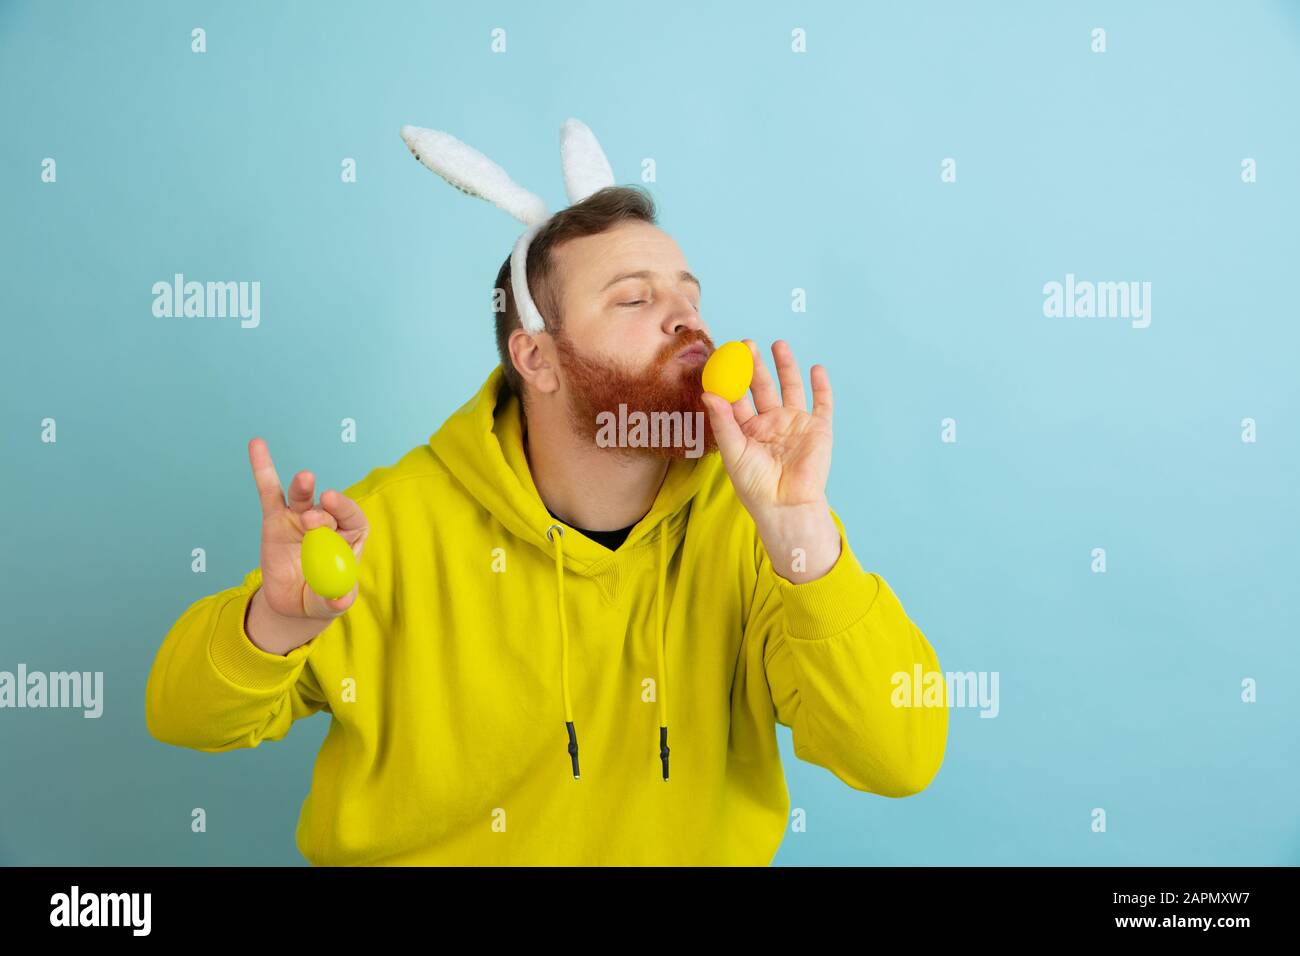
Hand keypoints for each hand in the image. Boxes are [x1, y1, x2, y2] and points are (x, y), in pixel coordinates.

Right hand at [247, 437, 368, 620]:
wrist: (293, 604)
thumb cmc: (321, 597)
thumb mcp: (331, 602)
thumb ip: (336, 598)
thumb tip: (341, 600)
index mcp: (349, 536)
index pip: (353, 519)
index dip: (345, 509)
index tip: (334, 504)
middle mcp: (327, 522)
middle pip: (327, 509)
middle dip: (322, 512)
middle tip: (312, 520)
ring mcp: (300, 517)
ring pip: (302, 497)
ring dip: (303, 487)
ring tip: (305, 479)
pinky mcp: (275, 519)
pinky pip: (269, 492)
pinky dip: (263, 468)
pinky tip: (257, 445)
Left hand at [700, 340, 839, 581]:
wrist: (786, 505)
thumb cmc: (755, 485)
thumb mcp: (733, 451)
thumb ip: (722, 421)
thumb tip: (707, 393)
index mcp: (747, 429)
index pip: (737, 397)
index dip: (730, 377)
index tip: (722, 356)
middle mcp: (770, 423)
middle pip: (761, 387)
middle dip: (755, 365)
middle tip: (747, 344)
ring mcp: (795, 424)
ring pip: (790, 387)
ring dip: (785, 366)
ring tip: (777, 344)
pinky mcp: (817, 429)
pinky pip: (821, 403)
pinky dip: (821, 386)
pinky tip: (815, 368)